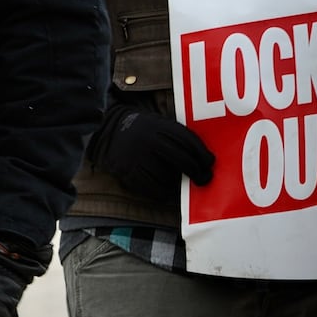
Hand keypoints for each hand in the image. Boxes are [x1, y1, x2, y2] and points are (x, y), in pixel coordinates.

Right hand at [87, 104, 214, 200]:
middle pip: (183, 160)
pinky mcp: (129, 171)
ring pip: (169, 177)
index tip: (210, 163)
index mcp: (158, 126)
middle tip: (204, 179)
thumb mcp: (158, 125)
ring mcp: (137, 157)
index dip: (203, 155)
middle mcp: (149, 140)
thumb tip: (204, 159)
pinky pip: (153, 188)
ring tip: (179, 181)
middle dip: (197, 172)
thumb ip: (177, 137)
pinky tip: (166, 189)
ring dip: (178, 182)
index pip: (189, 141)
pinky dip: (163, 191)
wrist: (107, 132)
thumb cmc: (142, 131)